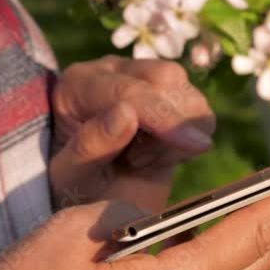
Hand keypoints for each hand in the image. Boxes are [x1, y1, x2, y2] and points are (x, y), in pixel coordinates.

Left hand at [49, 56, 214, 211]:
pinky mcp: (166, 97)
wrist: (90, 197)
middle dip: (170, 125)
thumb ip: (91, 145)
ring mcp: (140, 79)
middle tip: (135, 162)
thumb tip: (126, 111)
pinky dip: (191, 136)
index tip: (195, 145)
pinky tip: (161, 154)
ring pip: (187, 91)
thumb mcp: (70, 177)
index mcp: (77, 84)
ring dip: (179, 132)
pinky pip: (199, 111)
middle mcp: (110, 72)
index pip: (128, 91)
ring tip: (143, 158)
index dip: (163, 116)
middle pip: (165, 77)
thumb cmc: (73, 187)